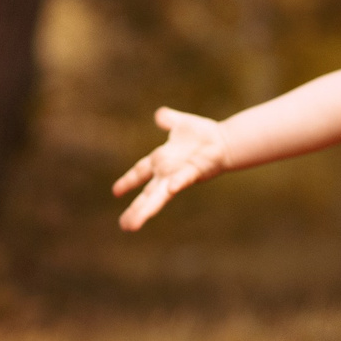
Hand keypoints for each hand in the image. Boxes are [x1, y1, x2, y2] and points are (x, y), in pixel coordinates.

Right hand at [111, 107, 229, 230]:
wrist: (225, 140)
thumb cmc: (204, 135)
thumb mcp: (181, 124)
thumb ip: (169, 120)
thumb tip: (160, 114)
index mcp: (161, 161)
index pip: (140, 172)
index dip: (128, 181)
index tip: (115, 192)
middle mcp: (168, 172)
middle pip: (148, 193)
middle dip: (136, 209)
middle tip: (124, 226)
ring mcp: (179, 174)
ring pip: (160, 195)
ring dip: (148, 208)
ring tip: (135, 223)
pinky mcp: (194, 171)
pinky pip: (184, 178)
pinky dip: (177, 183)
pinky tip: (170, 189)